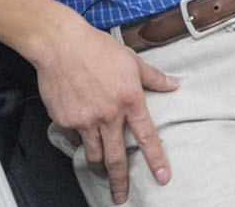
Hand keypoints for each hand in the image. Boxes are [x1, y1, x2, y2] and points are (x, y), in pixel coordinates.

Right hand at [34, 19, 179, 203]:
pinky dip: (79, 143)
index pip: (147, 137)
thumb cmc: (95, 48)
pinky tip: (82, 141)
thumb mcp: (131, 59)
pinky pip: (75, 139)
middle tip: (121, 197)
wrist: (60, 44)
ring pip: (94, 154)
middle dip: (120, 181)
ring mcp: (85, 119)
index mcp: (129, 99)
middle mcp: (108, 114)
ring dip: (99, 169)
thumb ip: (153, 77)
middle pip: (116, 157)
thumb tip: (173, 84)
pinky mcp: (65, 120)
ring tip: (102, 175)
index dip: (156, 160)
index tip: (162, 177)